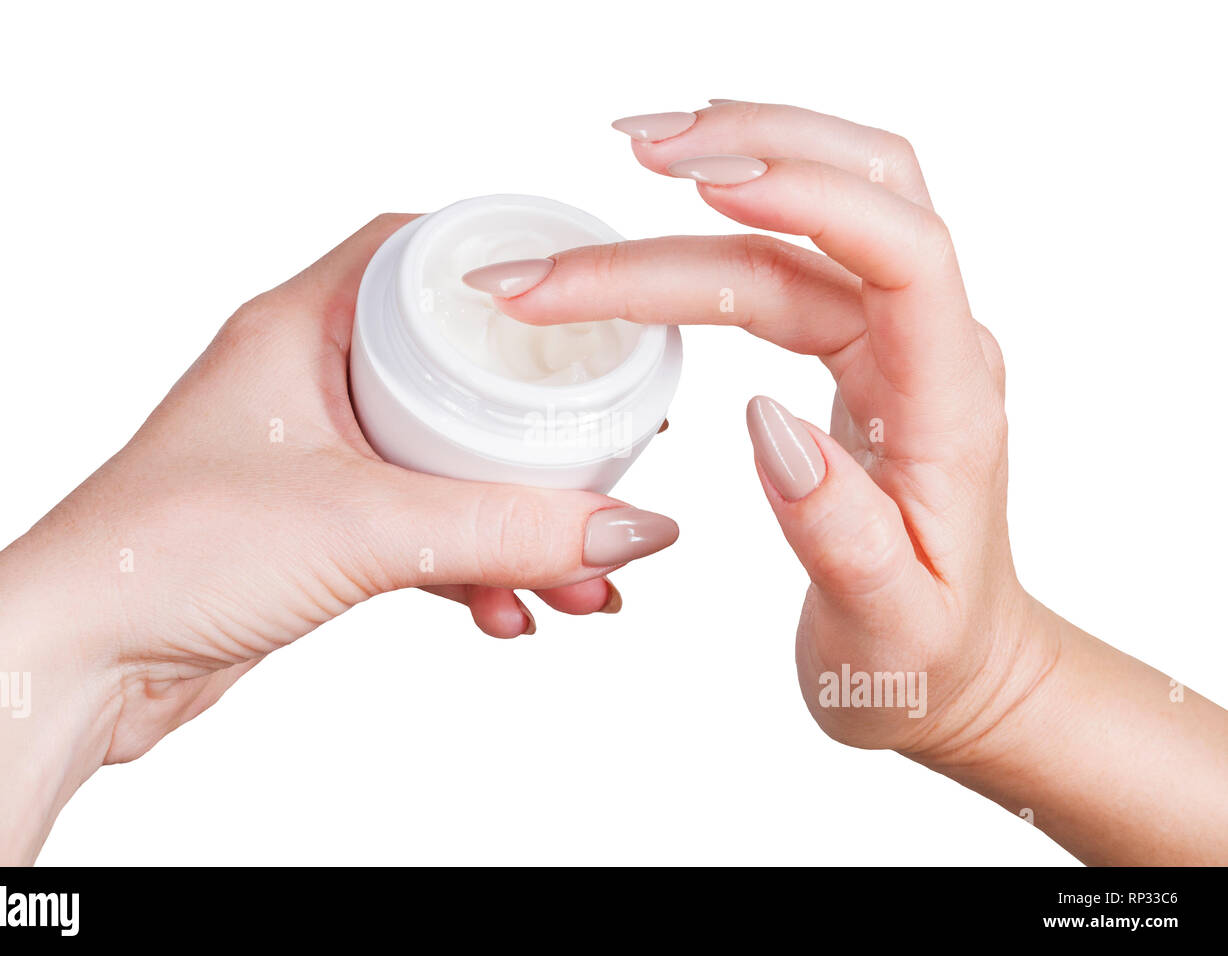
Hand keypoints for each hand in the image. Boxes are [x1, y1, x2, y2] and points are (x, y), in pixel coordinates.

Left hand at [0, 213, 677, 861]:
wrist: (79, 665)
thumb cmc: (164, 556)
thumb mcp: (364, 527)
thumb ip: (509, 530)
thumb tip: (631, 525)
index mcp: (299, 329)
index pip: (416, 256)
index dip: (505, 276)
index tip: (583, 312)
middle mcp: (304, 382)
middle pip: (451, 372)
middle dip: (536, 432)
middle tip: (607, 457)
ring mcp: (312, 461)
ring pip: (445, 467)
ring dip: (517, 522)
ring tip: (581, 577)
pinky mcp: (316, 533)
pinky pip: (420, 534)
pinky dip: (473, 568)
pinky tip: (509, 611)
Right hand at [477, 101, 1036, 756]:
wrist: (959, 672)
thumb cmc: (925, 660)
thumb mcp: (886, 627)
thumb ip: (836, 531)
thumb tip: (763, 421)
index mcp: (948, 410)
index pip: (905, 255)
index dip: (812, 199)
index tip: (703, 187)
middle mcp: (929, 351)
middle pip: (861, 197)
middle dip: (748, 156)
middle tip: (635, 152)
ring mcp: (893, 341)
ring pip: (820, 210)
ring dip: (736, 161)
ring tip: (638, 149)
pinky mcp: (854, 346)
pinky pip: (793, 251)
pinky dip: (730, 212)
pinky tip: (680, 192)